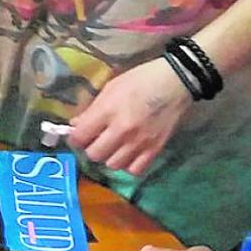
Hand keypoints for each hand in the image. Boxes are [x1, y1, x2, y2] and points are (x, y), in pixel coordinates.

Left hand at [69, 58, 191, 174]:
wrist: (174, 83)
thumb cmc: (140, 79)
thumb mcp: (111, 87)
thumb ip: (92, 108)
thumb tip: (76, 124)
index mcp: (108, 111)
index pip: (80, 137)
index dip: (75, 137)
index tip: (78, 134)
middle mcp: (122, 131)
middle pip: (94, 154)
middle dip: (91, 147)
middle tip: (96, 139)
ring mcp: (139, 143)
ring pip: (112, 165)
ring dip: (110, 156)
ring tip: (114, 146)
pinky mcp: (154, 150)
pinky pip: (134, 170)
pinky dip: (129, 164)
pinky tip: (129, 153)